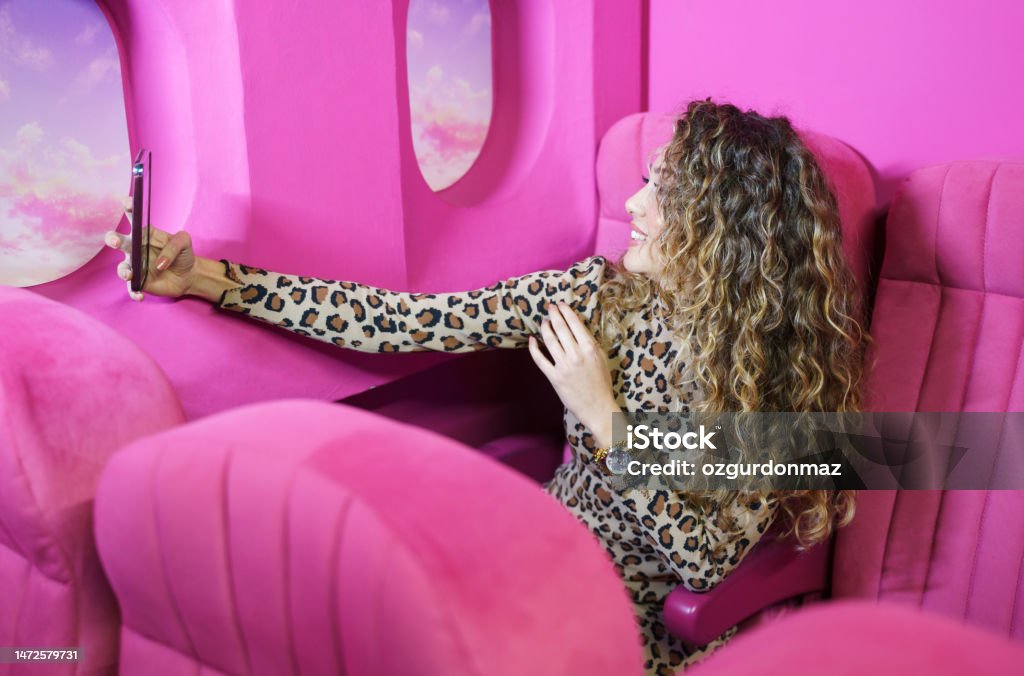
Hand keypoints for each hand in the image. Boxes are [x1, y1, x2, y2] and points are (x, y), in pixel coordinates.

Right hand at [103, 199, 198, 300]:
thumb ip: (173, 247)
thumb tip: (159, 263)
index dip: (128, 208)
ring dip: (124, 270)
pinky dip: (134, 292)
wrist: (189, 275)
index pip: (133, 218)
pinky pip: (132, 288)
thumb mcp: (184, 242)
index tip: (127, 202)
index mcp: (144, 234)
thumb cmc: (184, 255)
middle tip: (115, 241)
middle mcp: (135, 248)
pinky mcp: (139, 282)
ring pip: (122, 267)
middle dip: (113, 239)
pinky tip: (140, 296)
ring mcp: (135, 266)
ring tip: (129, 274)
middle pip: (118, 241)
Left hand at [527, 302, 620, 444]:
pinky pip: (540, 359)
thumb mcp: (602, 358)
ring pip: (549, 341)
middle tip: (549, 307)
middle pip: (560, 329)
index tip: (560, 304)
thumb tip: (578, 326)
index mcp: (590, 349)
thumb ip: (591, 342)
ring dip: (545, 328)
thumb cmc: (602, 383)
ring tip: (543, 321)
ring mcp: (564, 366)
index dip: (566, 312)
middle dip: (553, 315)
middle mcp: (576, 355)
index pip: (575, 324)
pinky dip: (534, 348)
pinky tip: (532, 340)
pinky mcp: (554, 377)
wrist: (598, 407)